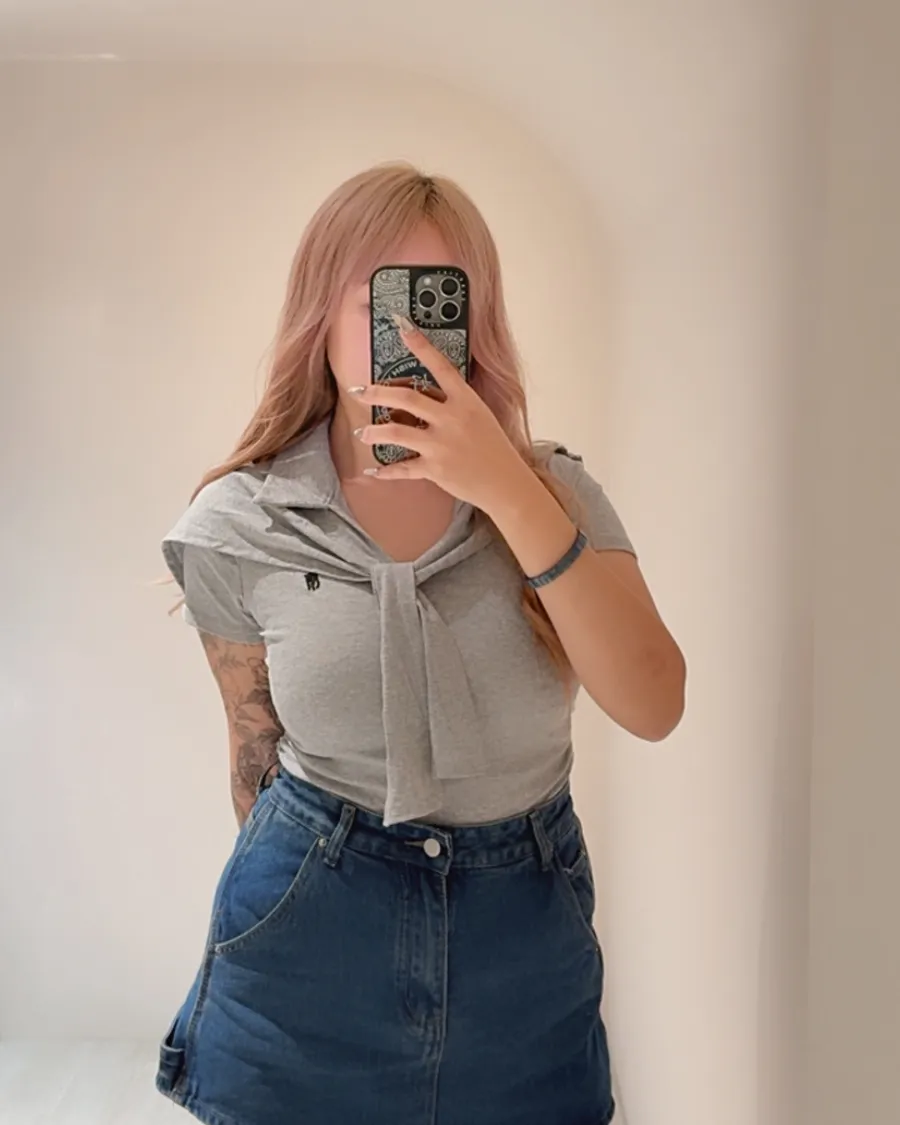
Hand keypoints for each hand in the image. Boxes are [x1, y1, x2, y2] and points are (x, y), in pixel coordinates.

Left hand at [350, 314, 532, 515]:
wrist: (505, 482)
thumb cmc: (492, 447)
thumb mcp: (478, 416)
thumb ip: (452, 404)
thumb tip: (421, 395)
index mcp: (465, 400)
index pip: (440, 366)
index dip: (420, 345)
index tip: (402, 326)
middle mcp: (452, 419)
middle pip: (406, 398)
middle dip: (377, 393)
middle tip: (359, 391)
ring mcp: (442, 444)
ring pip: (397, 432)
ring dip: (374, 432)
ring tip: (361, 432)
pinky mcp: (435, 469)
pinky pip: (402, 468)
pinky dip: (385, 471)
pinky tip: (373, 471)